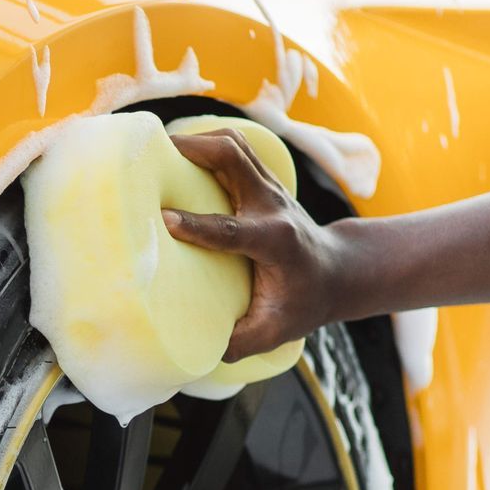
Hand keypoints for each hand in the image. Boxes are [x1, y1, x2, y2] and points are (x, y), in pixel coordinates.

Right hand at [163, 130, 345, 361]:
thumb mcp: (275, 332)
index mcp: (275, 243)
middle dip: (195, 149)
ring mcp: (269, 188)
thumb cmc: (302, 303)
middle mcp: (273, 207)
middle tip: (153, 151)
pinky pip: (234, 149)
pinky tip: (180, 151)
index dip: (198, 225)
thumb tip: (198, 351)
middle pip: (235, 159)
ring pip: (234, 145)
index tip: (165, 220)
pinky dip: (206, 143)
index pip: (233, 230)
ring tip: (160, 146)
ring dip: (198, 139)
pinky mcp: (263, 180)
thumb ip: (239, 342)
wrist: (337, 271)